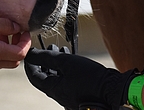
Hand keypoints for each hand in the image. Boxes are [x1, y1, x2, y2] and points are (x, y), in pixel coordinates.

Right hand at [0, 14, 30, 69]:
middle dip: (18, 46)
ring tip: (0, 31)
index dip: (26, 42)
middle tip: (15, 32)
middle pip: (14, 61)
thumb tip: (16, 28)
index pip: (20, 53)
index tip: (25, 31)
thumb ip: (4, 25)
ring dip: (7, 48)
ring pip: (3, 61)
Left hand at [24, 45, 138, 109]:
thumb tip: (30, 54)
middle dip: (44, 61)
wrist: (114, 90)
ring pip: (57, 78)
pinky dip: (65, 69)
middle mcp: (60, 95)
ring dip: (55, 63)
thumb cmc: (91, 77)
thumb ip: (47, 57)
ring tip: (58, 49)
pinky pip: (67, 80)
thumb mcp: (66, 62)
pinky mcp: (80, 93)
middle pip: (45, 77)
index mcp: (54, 90)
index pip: (34, 77)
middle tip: (45, 48)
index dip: (30, 63)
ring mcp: (70, 95)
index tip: (29, 51)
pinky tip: (71, 58)